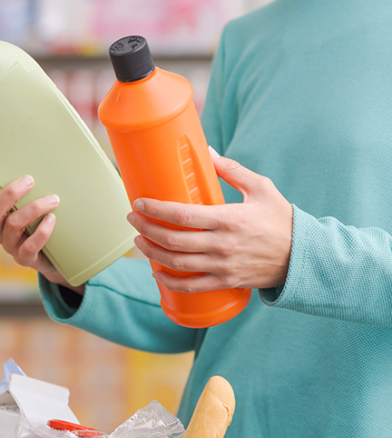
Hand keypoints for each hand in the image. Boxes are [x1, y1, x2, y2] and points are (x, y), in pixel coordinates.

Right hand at [0, 156, 81, 291]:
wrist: (53, 257)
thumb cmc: (38, 222)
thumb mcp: (28, 203)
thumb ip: (25, 186)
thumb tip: (35, 151)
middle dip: (10, 193)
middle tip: (30, 180)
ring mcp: (9, 245)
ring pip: (13, 224)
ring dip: (34, 208)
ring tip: (53, 199)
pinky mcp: (24, 259)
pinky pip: (29, 246)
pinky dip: (41, 232)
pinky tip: (52, 220)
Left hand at [127, 147, 292, 292]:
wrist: (304, 256)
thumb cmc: (281, 219)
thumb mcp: (261, 188)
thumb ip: (232, 170)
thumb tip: (207, 151)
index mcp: (229, 219)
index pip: (182, 215)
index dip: (155, 210)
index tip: (139, 203)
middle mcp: (223, 244)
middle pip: (173, 240)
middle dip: (146, 229)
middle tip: (133, 219)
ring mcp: (222, 266)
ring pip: (176, 263)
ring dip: (151, 252)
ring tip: (139, 240)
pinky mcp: (225, 281)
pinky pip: (190, 286)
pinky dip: (168, 281)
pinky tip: (156, 271)